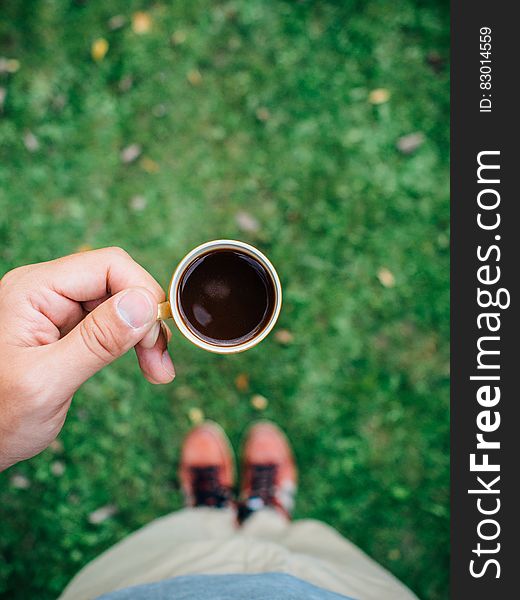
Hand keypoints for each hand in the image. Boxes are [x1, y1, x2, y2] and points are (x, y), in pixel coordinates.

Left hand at [0, 247, 174, 470]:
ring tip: (157, 370)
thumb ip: (97, 341)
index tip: (153, 337)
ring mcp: (58, 309)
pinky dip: (134, 343)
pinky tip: (147, 365)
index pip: (108, 266)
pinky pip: (113, 323)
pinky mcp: (69, 329)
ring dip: (145, 334)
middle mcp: (47, 291)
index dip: (141, 294)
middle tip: (159, 362)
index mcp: (33, 290)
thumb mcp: (47, 382)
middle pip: (119, 283)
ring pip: (122, 303)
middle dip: (147, 319)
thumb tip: (145, 304)